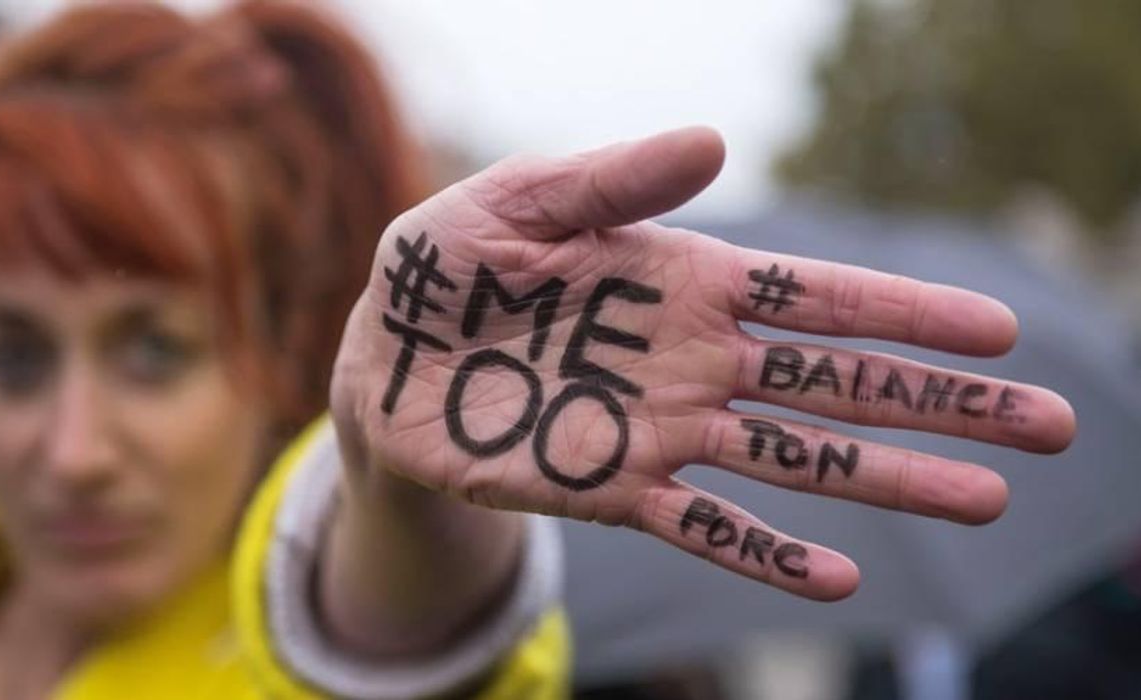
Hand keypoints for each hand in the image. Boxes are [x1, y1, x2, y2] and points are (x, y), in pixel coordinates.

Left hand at [330, 127, 1075, 600]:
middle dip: (938, 403)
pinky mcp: (606, 488)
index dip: (904, 312)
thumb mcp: (518, 200)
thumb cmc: (451, 267)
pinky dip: (762, 552)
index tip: (995, 333)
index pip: (815, 296)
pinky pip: (700, 525)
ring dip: (885, 479)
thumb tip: (717, 141)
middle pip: (834, 383)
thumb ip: (614, 176)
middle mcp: (691, 359)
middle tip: (1045, 426)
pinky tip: (836, 581)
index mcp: (680, 280)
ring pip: (792, 460)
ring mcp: (657, 429)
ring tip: (981, 498)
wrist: (382, 357)